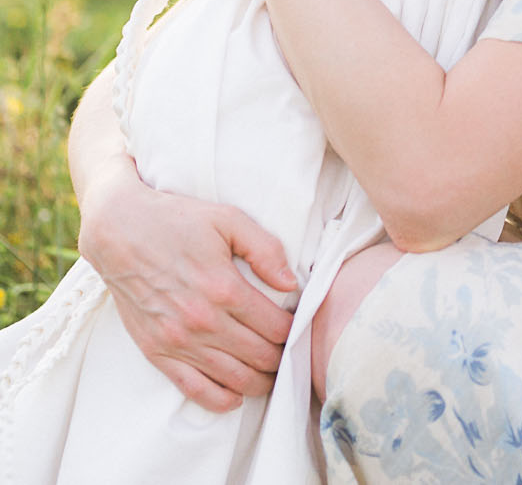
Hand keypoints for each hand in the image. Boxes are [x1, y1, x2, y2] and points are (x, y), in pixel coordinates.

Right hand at [78, 175, 293, 411]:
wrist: (119, 232)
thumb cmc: (177, 221)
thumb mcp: (230, 220)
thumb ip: (266, 250)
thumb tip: (292, 283)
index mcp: (224, 288)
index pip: (276, 326)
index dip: (296, 332)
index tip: (303, 330)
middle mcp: (202, 321)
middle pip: (259, 355)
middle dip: (282, 358)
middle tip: (293, 354)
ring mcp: (177, 341)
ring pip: (232, 378)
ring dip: (260, 382)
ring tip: (274, 375)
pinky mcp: (155, 352)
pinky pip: (192, 388)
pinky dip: (219, 399)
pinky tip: (237, 396)